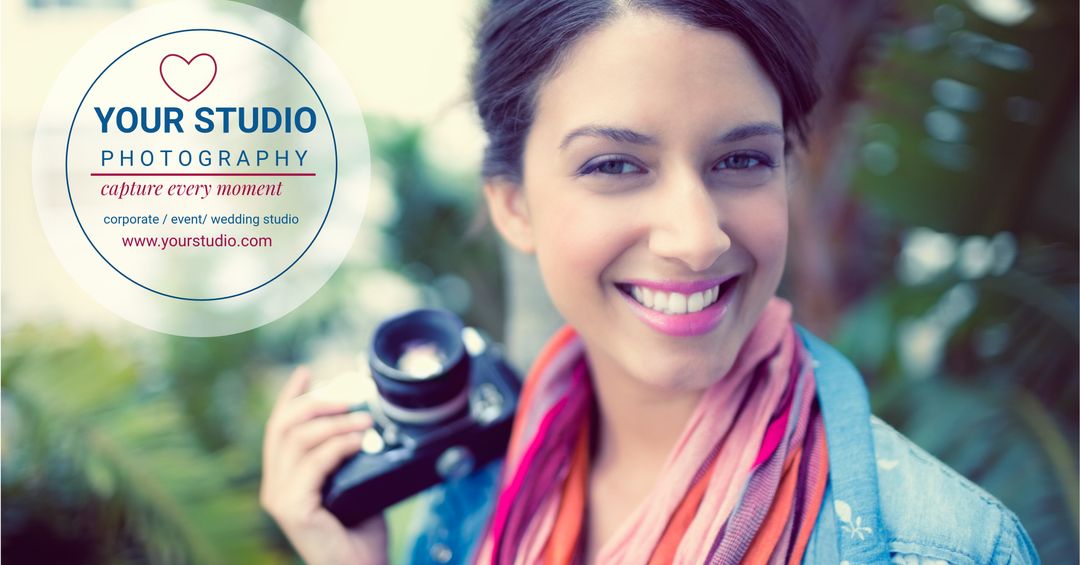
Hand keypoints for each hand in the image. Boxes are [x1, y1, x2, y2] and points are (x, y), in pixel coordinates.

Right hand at [261, 367, 388, 564]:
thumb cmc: (360, 534)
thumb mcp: (352, 484)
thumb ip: (348, 457)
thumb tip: (365, 422)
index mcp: (284, 478)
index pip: (279, 428)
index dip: (290, 396)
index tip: (306, 371)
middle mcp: (275, 486)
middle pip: (284, 426)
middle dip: (316, 401)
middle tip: (350, 394)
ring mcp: (280, 498)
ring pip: (298, 439)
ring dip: (336, 422)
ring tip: (366, 419)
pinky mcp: (293, 509)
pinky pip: (314, 464)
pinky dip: (338, 446)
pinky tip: (360, 441)